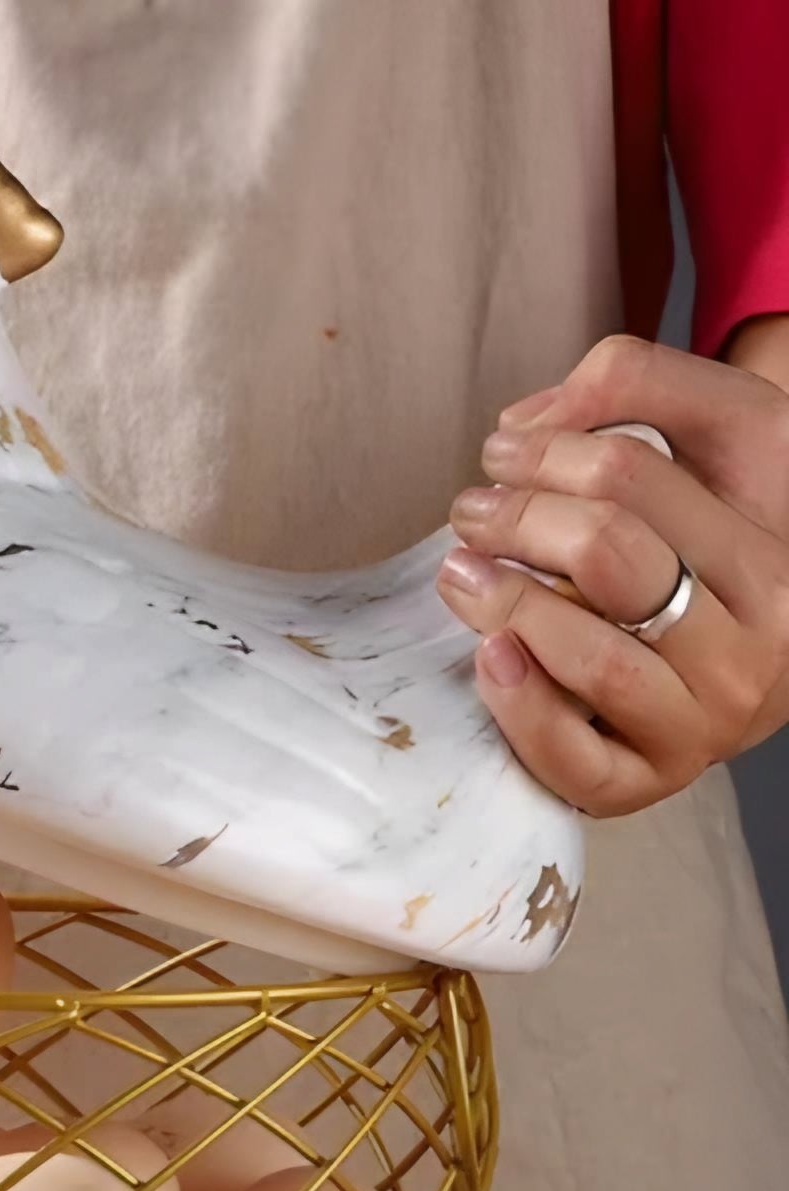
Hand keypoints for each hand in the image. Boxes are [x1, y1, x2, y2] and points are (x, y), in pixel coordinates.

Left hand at [437, 334, 788, 816]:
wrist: (755, 650)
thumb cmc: (715, 532)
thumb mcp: (717, 432)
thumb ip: (637, 383)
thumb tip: (523, 426)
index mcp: (775, 549)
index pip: (632, 475)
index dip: (547, 451)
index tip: (502, 451)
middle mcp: (756, 644)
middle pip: (605, 554)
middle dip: (515, 518)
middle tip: (471, 511)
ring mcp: (706, 721)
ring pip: (592, 656)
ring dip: (504, 602)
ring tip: (460, 571)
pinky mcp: (648, 782)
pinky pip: (575, 759)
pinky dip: (520, 707)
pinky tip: (489, 656)